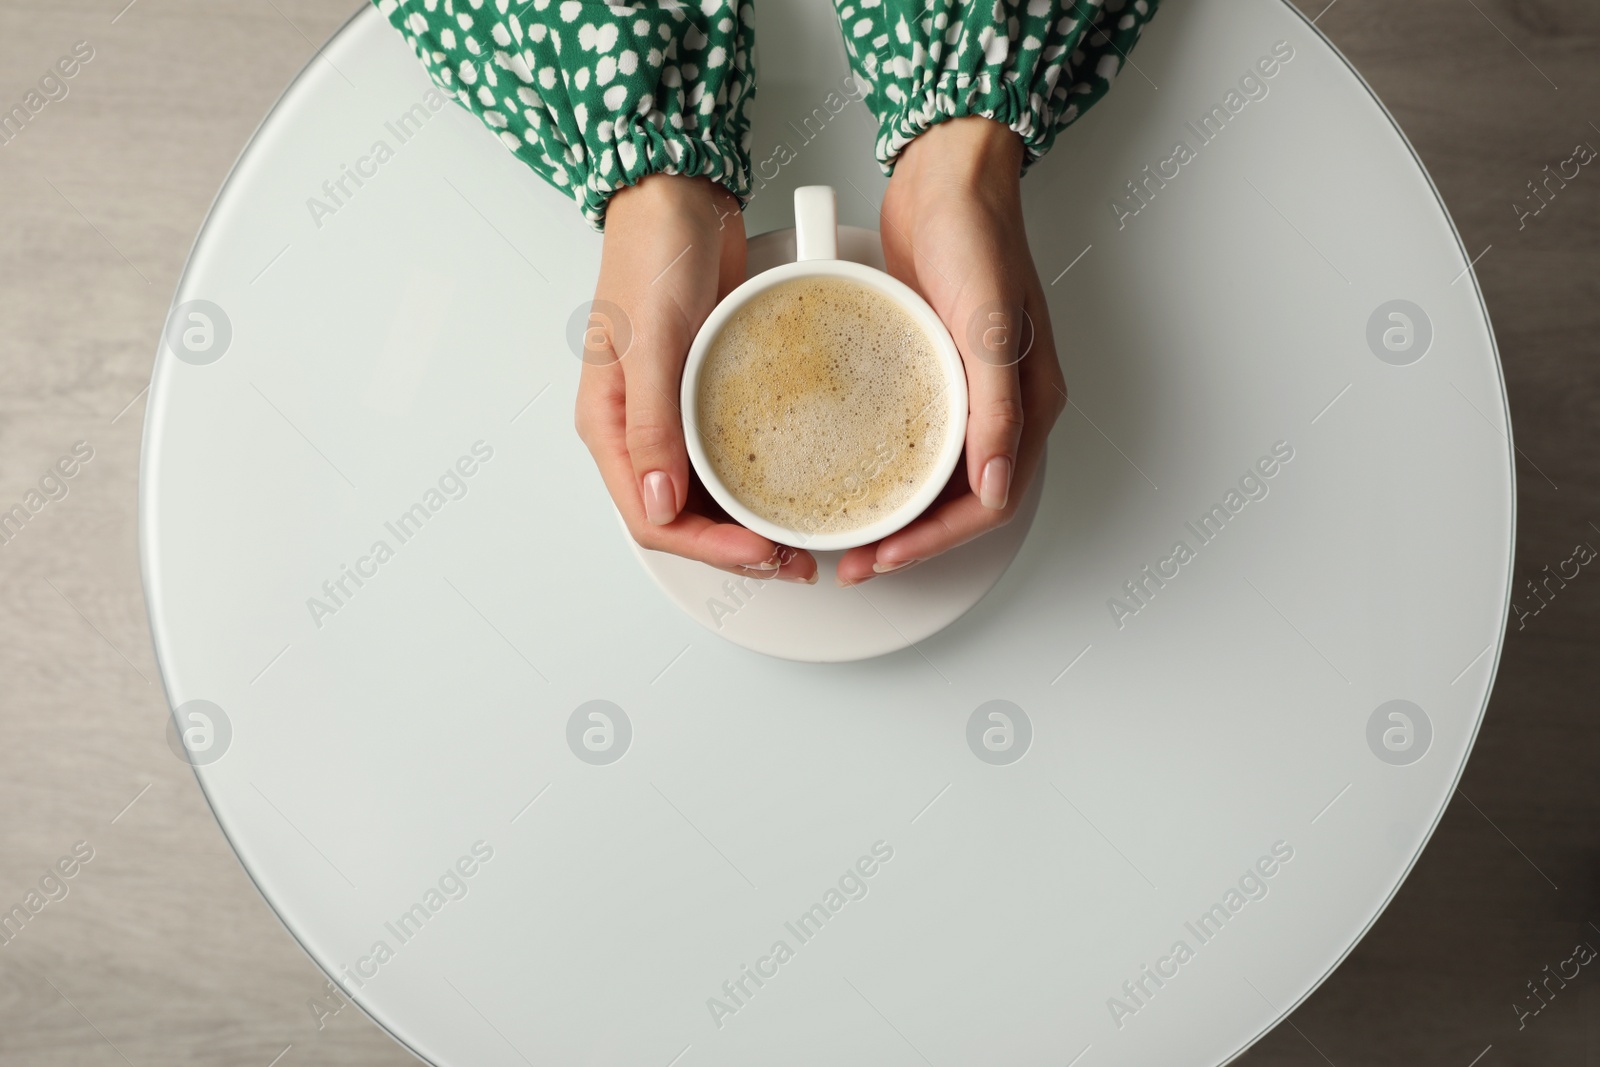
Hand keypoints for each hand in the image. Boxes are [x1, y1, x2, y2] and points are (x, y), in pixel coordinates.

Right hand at [574, 175, 817, 583]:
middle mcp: (641, 432)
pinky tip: (795, 491)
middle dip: (736, 549)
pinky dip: (760, 483)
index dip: (707, 548)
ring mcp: (675, 417)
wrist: (679, 197)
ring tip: (801, 540)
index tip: (760, 550)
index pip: (652, 519)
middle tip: (794, 559)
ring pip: (710, 497)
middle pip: (684, 520)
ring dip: (751, 524)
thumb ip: (653, 426)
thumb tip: (660, 504)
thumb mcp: (652, 341)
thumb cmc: (653, 255)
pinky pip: (731, 458)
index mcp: (612, 427)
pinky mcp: (707, 397)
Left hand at [836, 118, 1066, 585]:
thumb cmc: (978, 235)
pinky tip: (845, 472)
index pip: (987, 503)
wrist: (948, 173)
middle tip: (852, 560)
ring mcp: (964, 391)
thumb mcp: (990, 324)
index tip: (885, 554)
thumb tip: (994, 486)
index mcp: (1028, 406)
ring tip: (845, 531)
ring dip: (896, 511)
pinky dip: (884, 466)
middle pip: (959, 502)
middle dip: (910, 540)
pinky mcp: (930, 370)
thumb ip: (996, 408)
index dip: (936, 540)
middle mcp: (999, 408)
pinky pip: (910, 437)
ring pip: (933, 476)